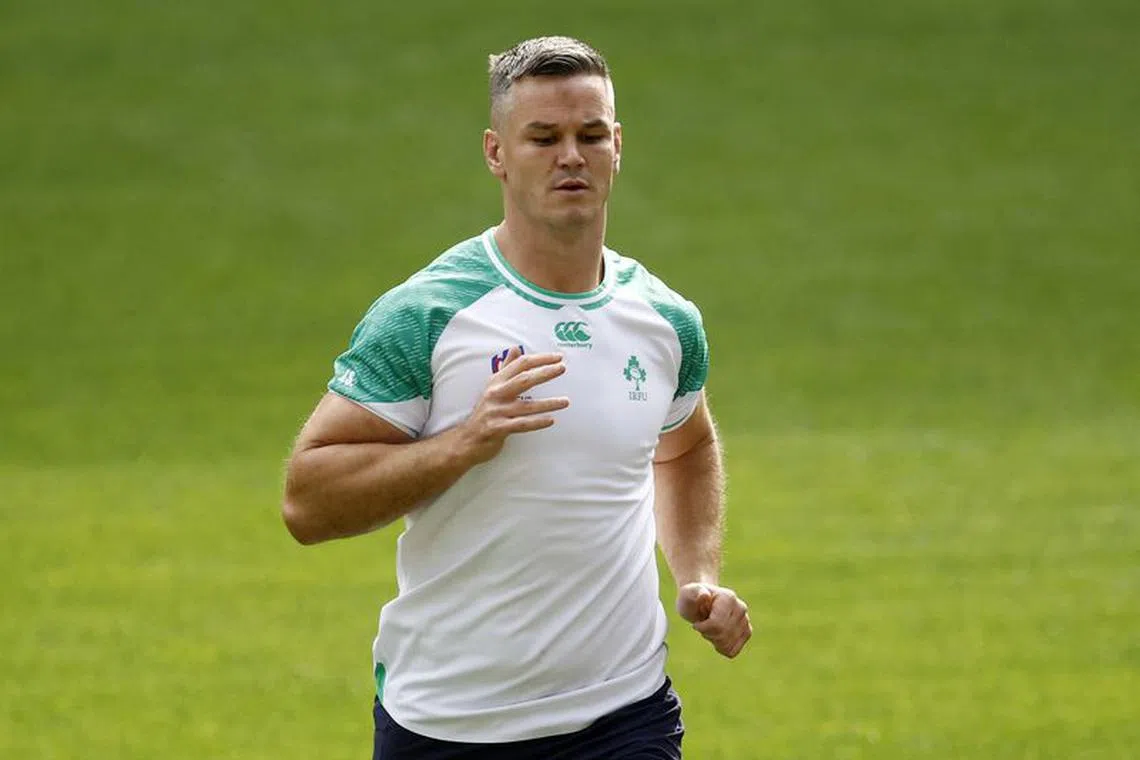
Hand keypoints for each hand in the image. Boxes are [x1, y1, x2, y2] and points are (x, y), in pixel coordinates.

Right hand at [457, 346, 569, 464]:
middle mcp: (496, 394)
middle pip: (524, 380)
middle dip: (544, 373)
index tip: (557, 357)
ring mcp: (496, 411)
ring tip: (565, 401)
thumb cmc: (485, 411)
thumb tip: (516, 349)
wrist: (467, 439)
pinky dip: (537, 422)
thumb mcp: (492, 386)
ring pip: (526, 405)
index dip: (539, 359)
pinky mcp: (498, 428)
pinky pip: (521, 424)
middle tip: (562, 368)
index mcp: (496, 381)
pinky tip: (551, 420)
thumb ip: (506, 368)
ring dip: (548, 403)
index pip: (520, 365)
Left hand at [676, 582, 751, 657]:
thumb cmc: (692, 597)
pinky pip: (733, 650)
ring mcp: (745, 620)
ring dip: (714, 641)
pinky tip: (716, 637)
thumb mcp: (687, 593)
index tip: (696, 623)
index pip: (717, 624)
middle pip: (723, 635)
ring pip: (728, 645)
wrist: (700, 602)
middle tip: (703, 625)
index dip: (703, 628)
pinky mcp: (746, 632)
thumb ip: (694, 593)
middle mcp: (741, 608)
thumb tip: (704, 595)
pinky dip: (721, 648)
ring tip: (710, 629)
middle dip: (708, 634)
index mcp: (728, 598)